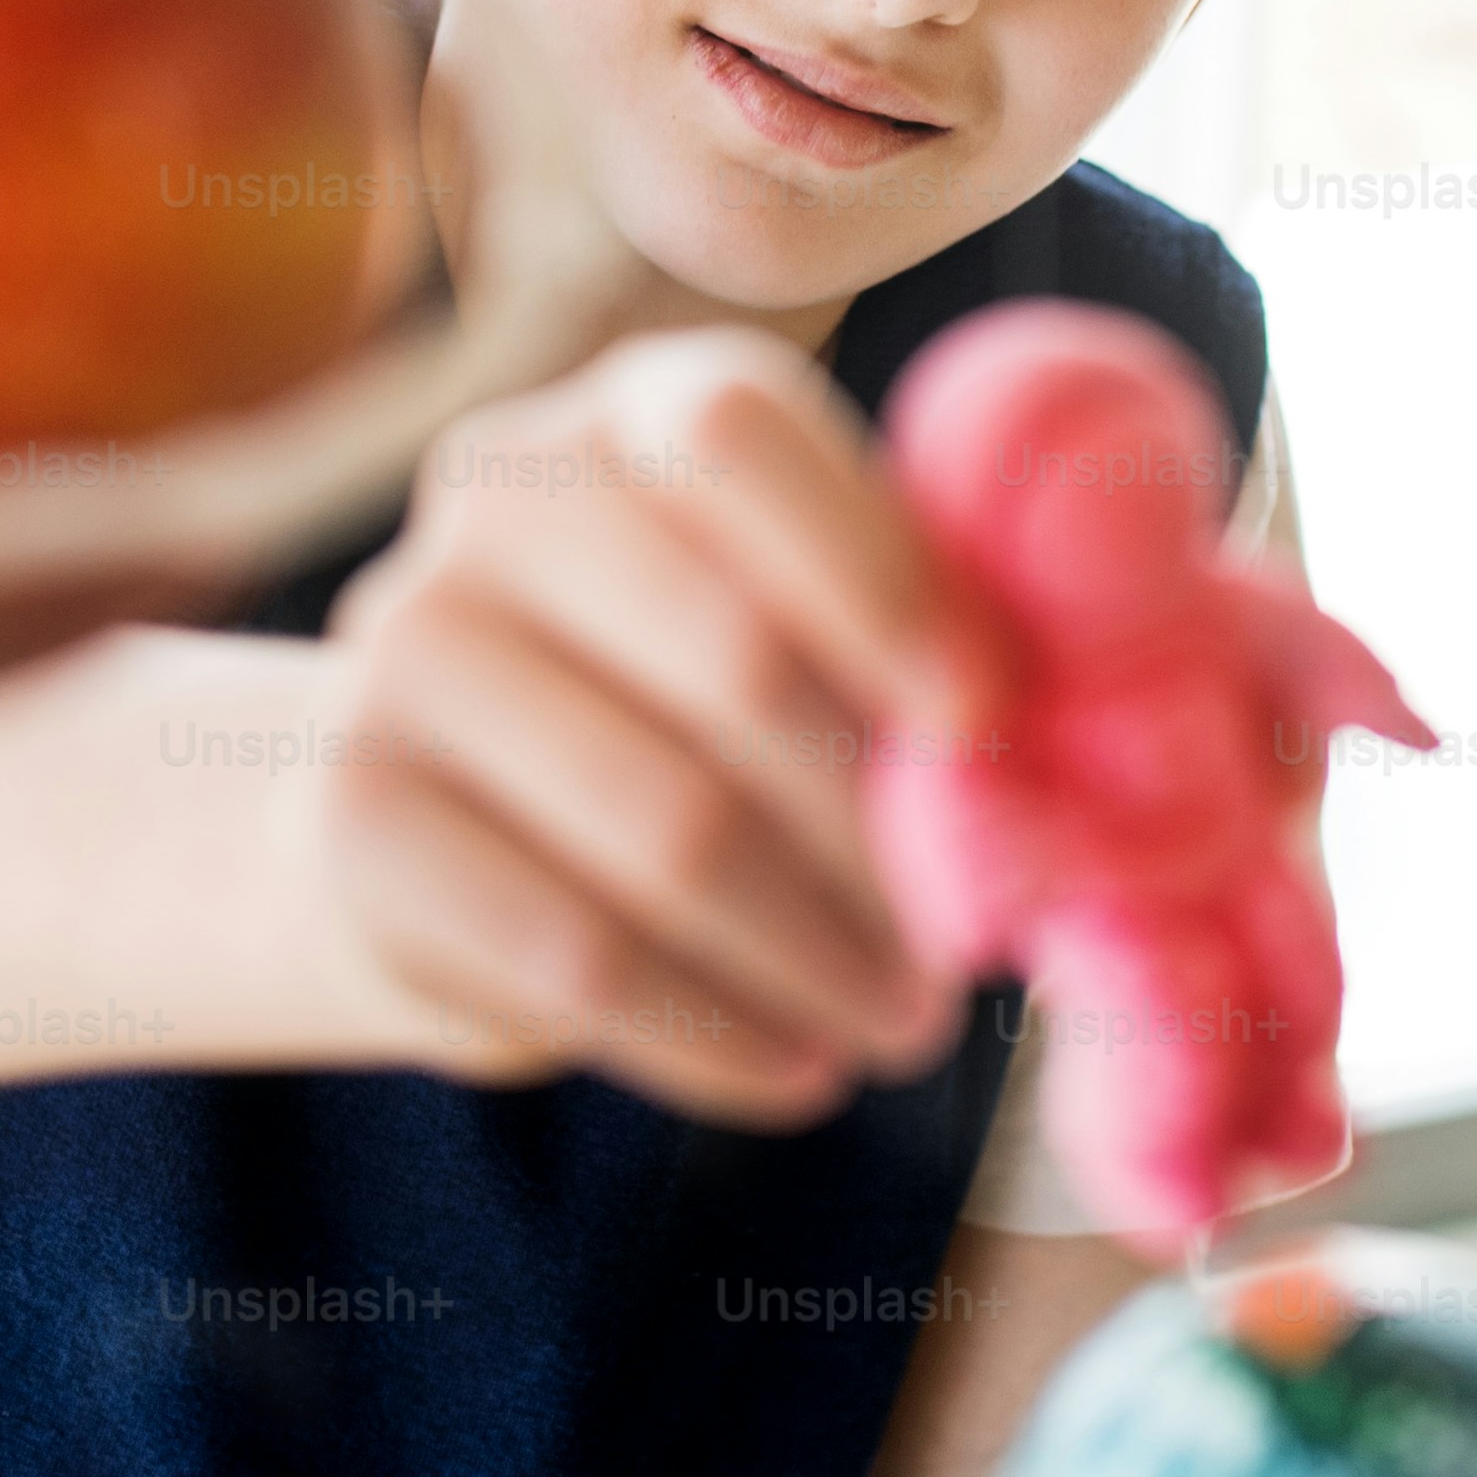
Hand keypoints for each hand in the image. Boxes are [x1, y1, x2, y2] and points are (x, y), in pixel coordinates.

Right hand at [291, 326, 983, 1127]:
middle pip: (730, 658)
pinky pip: (572, 953)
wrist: (432, 819)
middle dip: (883, 827)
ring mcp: (402, 651)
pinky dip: (714, 1034)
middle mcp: (495, 498)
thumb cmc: (683, 709)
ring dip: (820, 955)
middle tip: (976, 946)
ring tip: (903, 1023)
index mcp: (628, 411)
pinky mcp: (355, 819)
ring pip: (666, 829)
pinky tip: (797, 1065)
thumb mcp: (799, 622)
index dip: (884, 578)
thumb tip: (1122, 712)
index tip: (988, 724)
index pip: (740, 438)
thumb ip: (934, 625)